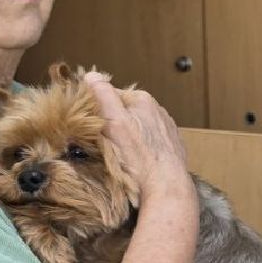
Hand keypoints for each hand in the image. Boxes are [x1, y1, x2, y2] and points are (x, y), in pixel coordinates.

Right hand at [84, 73, 190, 204]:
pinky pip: (149, 144)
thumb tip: (92, 75)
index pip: (111, 96)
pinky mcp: (170, 147)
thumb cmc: (140, 158)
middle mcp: (158, 111)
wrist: (167, 187)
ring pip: (137, 129)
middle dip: (113, 125)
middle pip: (124, 113)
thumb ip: (104, 97)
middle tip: (105, 144)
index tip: (90, 126)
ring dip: (127, 138)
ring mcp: (166, 129)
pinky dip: (141, 150)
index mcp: (143, 100)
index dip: (97, 110)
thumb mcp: (115, 123)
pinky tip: (136, 162)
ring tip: (121, 156)